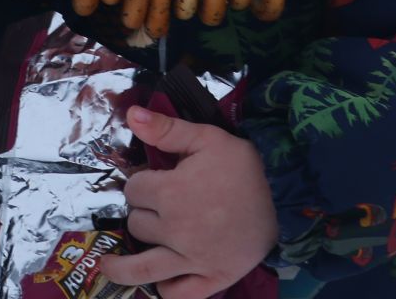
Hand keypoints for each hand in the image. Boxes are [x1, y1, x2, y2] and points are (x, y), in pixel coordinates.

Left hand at [97, 107, 279, 298]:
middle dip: (142, 214)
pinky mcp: (213, 278)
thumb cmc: (246, 165)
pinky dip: (166, 290)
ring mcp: (192, 259)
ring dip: (122, 268)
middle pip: (137, 225)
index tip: (153, 181)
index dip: (141, 183)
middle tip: (158, 207)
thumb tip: (131, 114)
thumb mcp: (207, 138)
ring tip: (108, 267)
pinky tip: (160, 281)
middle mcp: (175, 230)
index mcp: (171, 194)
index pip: (134, 190)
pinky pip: (179, 294)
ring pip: (143, 267)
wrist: (286, 194)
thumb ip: (166, 129)